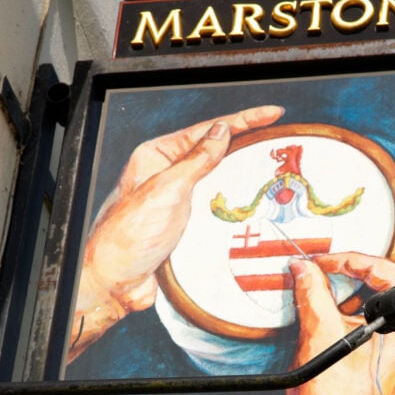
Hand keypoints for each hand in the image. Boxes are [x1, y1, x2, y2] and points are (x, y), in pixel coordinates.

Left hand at [69, 105, 283, 359]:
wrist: (116, 281)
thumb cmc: (129, 234)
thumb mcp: (167, 190)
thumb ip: (197, 160)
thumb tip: (222, 131)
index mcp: (158, 156)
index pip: (208, 131)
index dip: (243, 120)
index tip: (272, 113)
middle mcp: (167, 174)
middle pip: (214, 151)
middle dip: (245, 142)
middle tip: (278, 136)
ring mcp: (176, 199)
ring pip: (216, 179)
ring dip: (242, 174)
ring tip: (271, 167)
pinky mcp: (184, 224)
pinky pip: (214, 207)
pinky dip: (234, 203)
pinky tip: (252, 204)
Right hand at [285, 249, 394, 394]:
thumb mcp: (321, 336)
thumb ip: (312, 293)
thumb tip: (304, 270)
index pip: (385, 267)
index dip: (347, 260)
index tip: (322, 264)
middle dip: (375, 265)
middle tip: (345, 266)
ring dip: (379, 289)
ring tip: (346, 295)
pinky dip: (383, 313)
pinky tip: (354, 321)